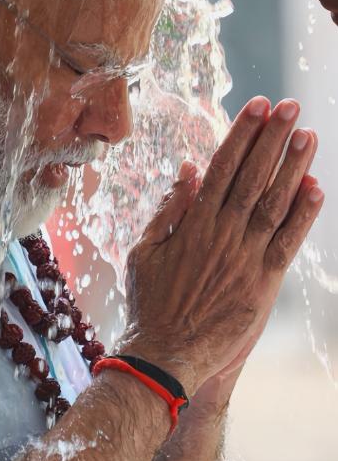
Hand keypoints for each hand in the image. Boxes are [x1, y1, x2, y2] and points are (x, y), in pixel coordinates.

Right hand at [121, 96, 322, 395]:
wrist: (165, 354)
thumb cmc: (150, 300)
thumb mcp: (145, 249)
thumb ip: (169, 208)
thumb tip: (189, 168)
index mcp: (193, 222)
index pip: (222, 167)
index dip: (242, 134)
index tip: (259, 106)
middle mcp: (222, 233)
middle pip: (252, 176)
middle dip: (273, 138)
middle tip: (290, 106)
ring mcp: (245, 258)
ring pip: (274, 203)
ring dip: (293, 167)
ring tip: (308, 134)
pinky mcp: (263, 284)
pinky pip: (287, 243)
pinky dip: (303, 215)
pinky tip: (315, 188)